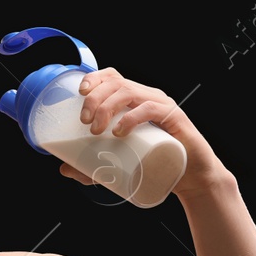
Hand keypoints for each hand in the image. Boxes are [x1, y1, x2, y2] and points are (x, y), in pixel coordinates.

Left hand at [62, 67, 232, 199]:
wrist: (191, 178)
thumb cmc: (156, 165)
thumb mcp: (119, 165)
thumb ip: (91, 167)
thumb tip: (64, 169)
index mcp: (134, 100)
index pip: (113, 77)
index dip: (94, 78)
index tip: (80, 93)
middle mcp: (147, 97)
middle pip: (116, 83)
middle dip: (95, 98)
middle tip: (85, 122)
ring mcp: (161, 105)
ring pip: (129, 92)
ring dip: (108, 107)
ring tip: (97, 130)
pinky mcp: (173, 118)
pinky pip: (150, 108)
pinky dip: (132, 117)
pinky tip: (120, 130)